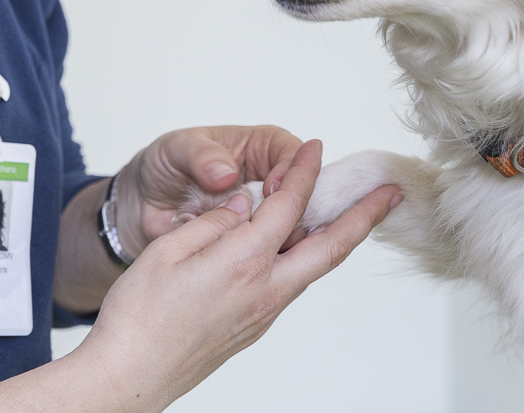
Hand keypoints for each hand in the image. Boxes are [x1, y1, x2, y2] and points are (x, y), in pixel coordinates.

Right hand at [70, 140, 400, 410]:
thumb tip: (244, 205)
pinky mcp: (253, 327)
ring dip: (338, 238)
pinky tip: (300, 246)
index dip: (305, 171)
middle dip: (365, 216)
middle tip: (393, 193)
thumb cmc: (138, 316)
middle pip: (330, 246)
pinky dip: (307, 257)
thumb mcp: (167, 250)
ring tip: (354, 214)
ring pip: (313, 267)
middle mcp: (264, 290)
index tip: (317, 147)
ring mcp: (262, 313)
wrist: (130, 376)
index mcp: (243, 261)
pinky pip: (291, 284)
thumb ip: (214, 221)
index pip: (287, 204)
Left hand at [112, 126, 300, 257]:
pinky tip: (257, 267)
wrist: (138, 208)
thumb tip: (225, 172)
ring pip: (294, 228)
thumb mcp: (175, 150)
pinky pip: (272, 252)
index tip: (270, 190)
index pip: (290, 152)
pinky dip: (268, 259)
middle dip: (300, 209)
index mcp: (259, 147)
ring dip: (286, 238)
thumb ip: (200, 156)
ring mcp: (263, 216)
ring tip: (269, 249)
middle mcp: (268, 180)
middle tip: (284, 225)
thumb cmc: (161, 166)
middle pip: (304, 193)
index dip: (290, 169)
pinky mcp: (253, 245)